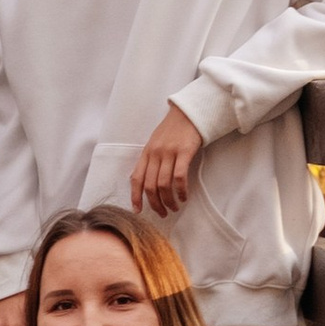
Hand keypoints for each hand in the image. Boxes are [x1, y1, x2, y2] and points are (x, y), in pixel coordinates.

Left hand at [129, 101, 203, 216]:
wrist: (188, 112)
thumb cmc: (173, 129)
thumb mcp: (155, 143)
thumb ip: (150, 160)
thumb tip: (146, 182)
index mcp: (146, 152)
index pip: (136, 178)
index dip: (135, 196)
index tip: (138, 210)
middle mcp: (155, 153)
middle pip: (150, 185)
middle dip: (155, 203)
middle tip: (163, 213)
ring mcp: (169, 152)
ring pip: (164, 184)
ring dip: (169, 200)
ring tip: (175, 207)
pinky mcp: (184, 152)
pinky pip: (179, 177)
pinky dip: (181, 190)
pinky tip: (184, 196)